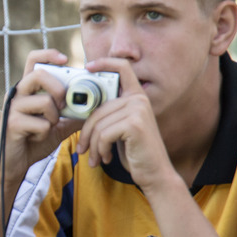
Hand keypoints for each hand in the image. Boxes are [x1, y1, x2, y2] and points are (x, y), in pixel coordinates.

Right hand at [1, 50, 84, 178]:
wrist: (13, 164)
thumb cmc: (32, 142)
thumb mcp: (56, 126)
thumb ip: (72, 116)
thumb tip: (96, 108)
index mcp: (27, 90)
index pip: (33, 60)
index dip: (49, 54)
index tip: (65, 60)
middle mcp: (17, 95)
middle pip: (39, 74)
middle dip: (58, 88)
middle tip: (63, 104)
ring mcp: (12, 109)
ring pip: (44, 101)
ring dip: (54, 117)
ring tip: (48, 126)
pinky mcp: (12, 124)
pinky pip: (42, 124)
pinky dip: (45, 133)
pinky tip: (36, 138)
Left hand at [75, 58, 175, 190]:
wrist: (154, 174)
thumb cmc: (134, 152)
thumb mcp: (120, 128)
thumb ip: (109, 113)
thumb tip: (82, 106)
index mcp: (136, 96)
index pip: (122, 68)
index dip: (104, 62)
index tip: (88, 67)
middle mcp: (139, 99)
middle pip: (98, 109)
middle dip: (86, 133)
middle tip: (82, 150)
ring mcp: (138, 110)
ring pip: (98, 124)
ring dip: (93, 145)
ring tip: (95, 157)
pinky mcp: (135, 124)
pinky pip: (104, 134)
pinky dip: (100, 150)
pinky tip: (105, 159)